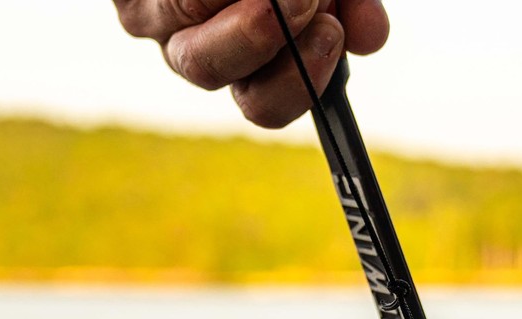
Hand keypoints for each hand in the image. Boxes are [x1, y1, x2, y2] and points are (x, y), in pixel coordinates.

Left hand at [114, 0, 389, 127]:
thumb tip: (371, 35)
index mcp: (244, 71)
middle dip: (258, 36)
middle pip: (210, 72)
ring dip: (233, 2)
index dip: (300, 79)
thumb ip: (349, 8)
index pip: (267, 105)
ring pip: (182, 27)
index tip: (334, 36)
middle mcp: (193, 55)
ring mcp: (150, 19)